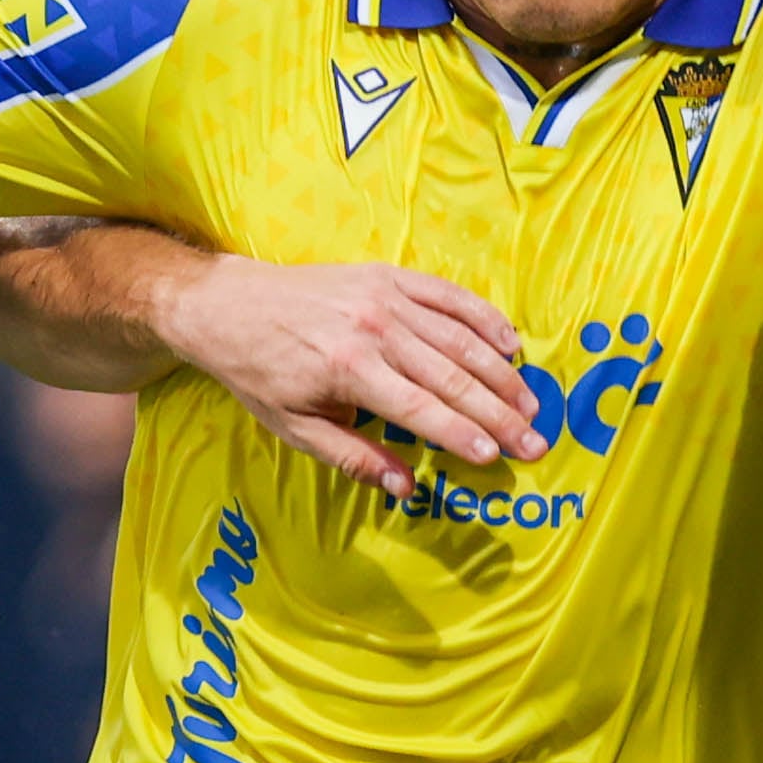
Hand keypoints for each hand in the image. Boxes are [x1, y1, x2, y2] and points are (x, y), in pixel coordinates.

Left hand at [163, 257, 535, 495]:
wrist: (229, 304)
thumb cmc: (260, 373)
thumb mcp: (295, 427)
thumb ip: (354, 457)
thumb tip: (406, 487)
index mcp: (348, 370)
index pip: (420, 409)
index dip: (462, 434)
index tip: (496, 457)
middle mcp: (373, 329)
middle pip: (451, 376)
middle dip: (497, 413)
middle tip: (534, 442)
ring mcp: (384, 297)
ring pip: (459, 337)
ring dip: (501, 373)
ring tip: (531, 404)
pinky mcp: (388, 275)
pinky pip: (448, 295)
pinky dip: (483, 318)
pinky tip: (511, 343)